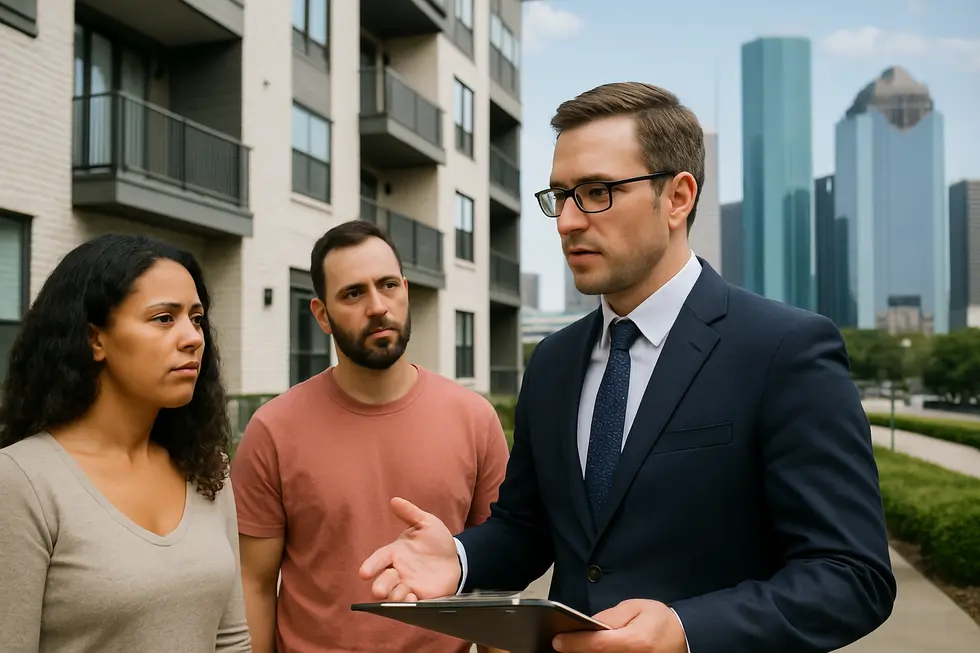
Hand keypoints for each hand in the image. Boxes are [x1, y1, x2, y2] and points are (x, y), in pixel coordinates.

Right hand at [358, 497, 460, 600]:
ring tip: (404, 594)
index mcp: (395, 553)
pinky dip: (408, 605)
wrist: (456, 558)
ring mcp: (407, 585)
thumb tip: (395, 500)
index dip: (371, 566)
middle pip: (382, 581)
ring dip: (394, 597)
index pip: (379, 559)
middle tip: (379, 591)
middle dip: (379, 587)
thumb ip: (411, 513)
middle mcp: (398, 571)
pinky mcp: (419, 597)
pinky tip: (412, 600)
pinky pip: (409, 605)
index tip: (364, 573)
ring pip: (393, 595)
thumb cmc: (436, 540)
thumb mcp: (426, 523)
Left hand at [552, 600, 686, 652]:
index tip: (557, 640)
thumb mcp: (636, 608)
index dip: (575, 643)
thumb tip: (588, 626)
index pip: (598, 645)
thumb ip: (611, 617)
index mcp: (635, 641)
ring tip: (574, 647)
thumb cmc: (659, 620)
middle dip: (577, 652)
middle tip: (561, 645)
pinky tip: (587, 651)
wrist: (684, 638)